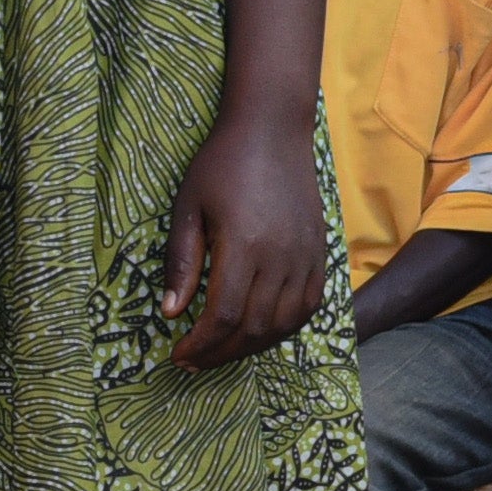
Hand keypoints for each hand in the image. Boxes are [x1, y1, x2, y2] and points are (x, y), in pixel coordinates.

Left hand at [158, 111, 336, 370]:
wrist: (272, 129)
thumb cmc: (222, 163)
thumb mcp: (188, 208)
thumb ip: (182, 263)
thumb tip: (171, 314)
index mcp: (244, 245)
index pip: (224, 316)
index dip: (201, 344)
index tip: (179, 355)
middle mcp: (281, 257)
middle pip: (254, 327)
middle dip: (220, 353)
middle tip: (194, 361)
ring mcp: (306, 256)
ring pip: (283, 323)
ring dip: (251, 347)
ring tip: (222, 351)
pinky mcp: (320, 253)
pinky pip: (308, 306)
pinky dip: (284, 328)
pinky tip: (260, 333)